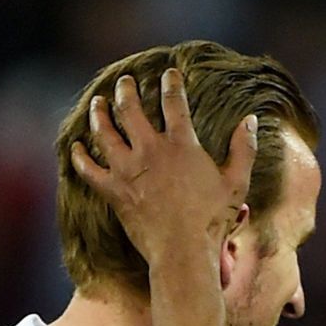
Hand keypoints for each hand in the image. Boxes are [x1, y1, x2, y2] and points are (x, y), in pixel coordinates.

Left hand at [70, 65, 254, 268]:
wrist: (183, 252)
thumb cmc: (212, 221)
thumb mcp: (236, 183)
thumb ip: (243, 149)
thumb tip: (251, 120)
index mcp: (180, 144)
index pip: (173, 101)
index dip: (170, 83)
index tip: (168, 73)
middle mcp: (150, 149)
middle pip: (130, 108)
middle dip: (126, 89)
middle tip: (125, 81)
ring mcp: (128, 169)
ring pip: (105, 131)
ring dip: (99, 113)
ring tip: (97, 102)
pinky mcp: (114, 191)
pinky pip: (88, 170)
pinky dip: (79, 157)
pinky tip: (74, 147)